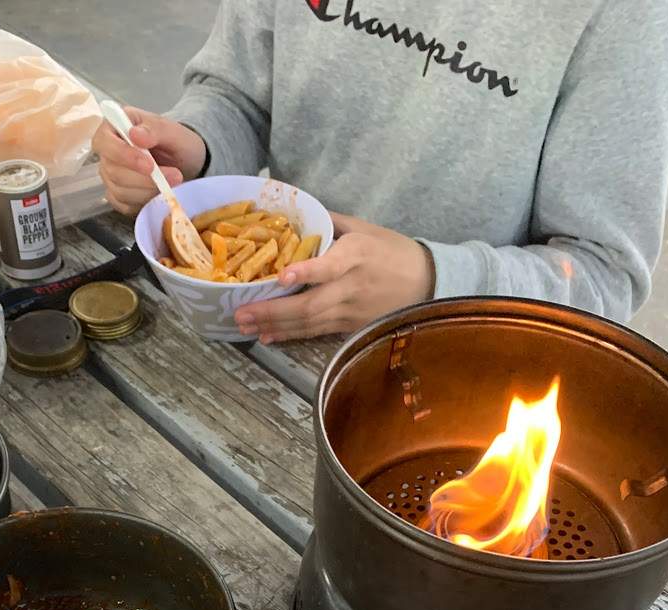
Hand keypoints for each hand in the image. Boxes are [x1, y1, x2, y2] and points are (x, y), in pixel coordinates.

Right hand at [92, 106, 207, 215]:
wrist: (185, 163)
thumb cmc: (175, 142)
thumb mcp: (171, 130)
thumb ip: (153, 129)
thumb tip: (135, 134)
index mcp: (114, 127)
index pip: (104, 142)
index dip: (124, 155)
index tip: (149, 165)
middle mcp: (107, 153)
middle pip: (112, 171)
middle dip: (144, 178)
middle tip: (174, 176)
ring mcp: (110, 176)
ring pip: (119, 190)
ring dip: (149, 191)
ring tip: (173, 183)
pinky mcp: (117, 196)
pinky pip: (125, 205)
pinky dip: (145, 202)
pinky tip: (160, 193)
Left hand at [234, 213, 435, 342]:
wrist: (427, 282)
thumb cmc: (392, 250)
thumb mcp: (364, 228)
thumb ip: (329, 222)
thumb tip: (294, 215)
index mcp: (356, 255)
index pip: (330, 267)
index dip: (306, 272)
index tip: (283, 277)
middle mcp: (351, 286)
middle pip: (310, 305)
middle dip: (272, 311)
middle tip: (241, 312)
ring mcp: (351, 311)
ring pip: (309, 323)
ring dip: (274, 325)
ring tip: (244, 326)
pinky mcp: (351, 327)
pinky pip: (316, 333)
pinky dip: (290, 335)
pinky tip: (268, 336)